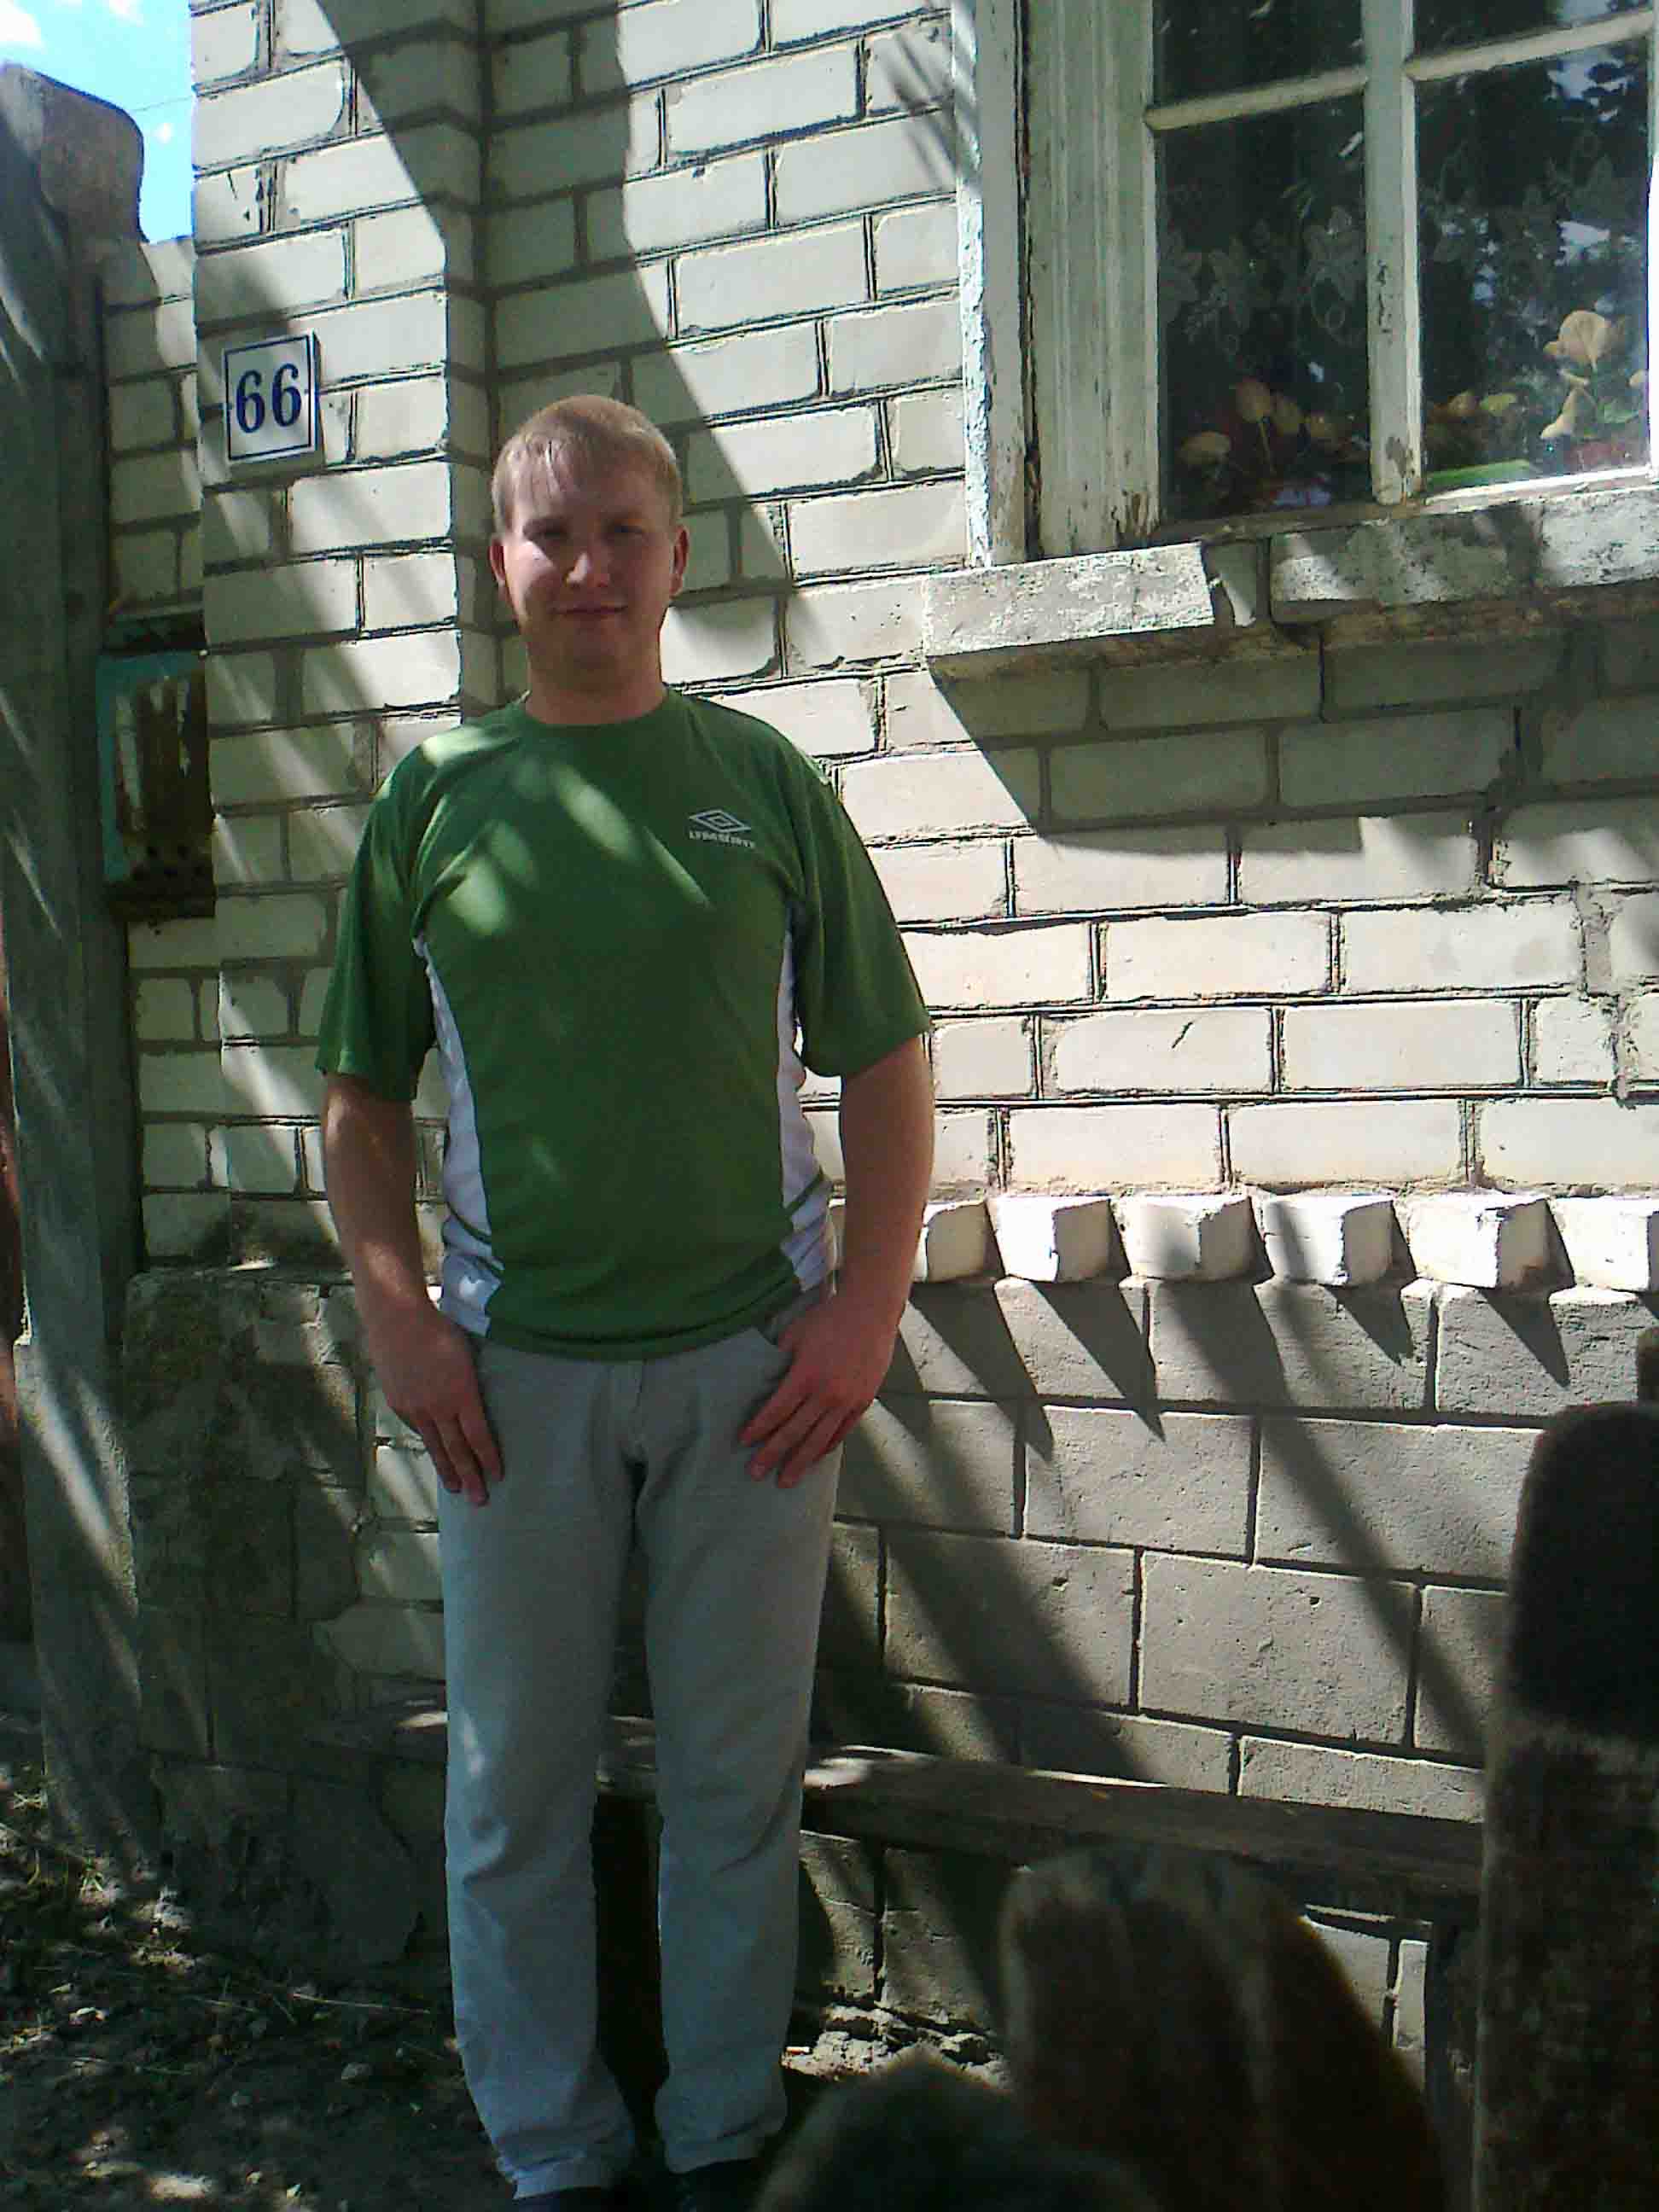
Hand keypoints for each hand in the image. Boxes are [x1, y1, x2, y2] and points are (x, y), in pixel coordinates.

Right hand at [362, 1301, 502, 1506]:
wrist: (397, 1319)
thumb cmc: (438, 1329)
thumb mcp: (466, 1355)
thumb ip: (470, 1382)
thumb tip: (476, 1400)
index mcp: (461, 1393)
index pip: (479, 1436)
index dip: (488, 1458)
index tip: (498, 1476)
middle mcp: (438, 1406)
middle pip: (457, 1450)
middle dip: (470, 1477)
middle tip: (480, 1501)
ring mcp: (416, 1407)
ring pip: (435, 1446)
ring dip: (447, 1469)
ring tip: (456, 1489)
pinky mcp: (399, 1403)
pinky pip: (418, 1430)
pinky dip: (429, 1444)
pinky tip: (434, 1454)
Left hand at [740, 1289, 897, 1487]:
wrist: (871, 1311)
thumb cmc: (829, 1319)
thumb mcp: (796, 1334)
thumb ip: (780, 1360)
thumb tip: (764, 1380)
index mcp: (806, 1376)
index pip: (776, 1411)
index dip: (758, 1429)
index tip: (743, 1442)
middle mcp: (827, 1394)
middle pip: (795, 1432)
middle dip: (773, 1454)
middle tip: (755, 1474)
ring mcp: (847, 1401)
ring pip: (819, 1440)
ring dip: (800, 1462)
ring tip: (785, 1481)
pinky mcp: (862, 1402)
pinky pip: (841, 1432)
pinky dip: (825, 1448)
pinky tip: (814, 1458)